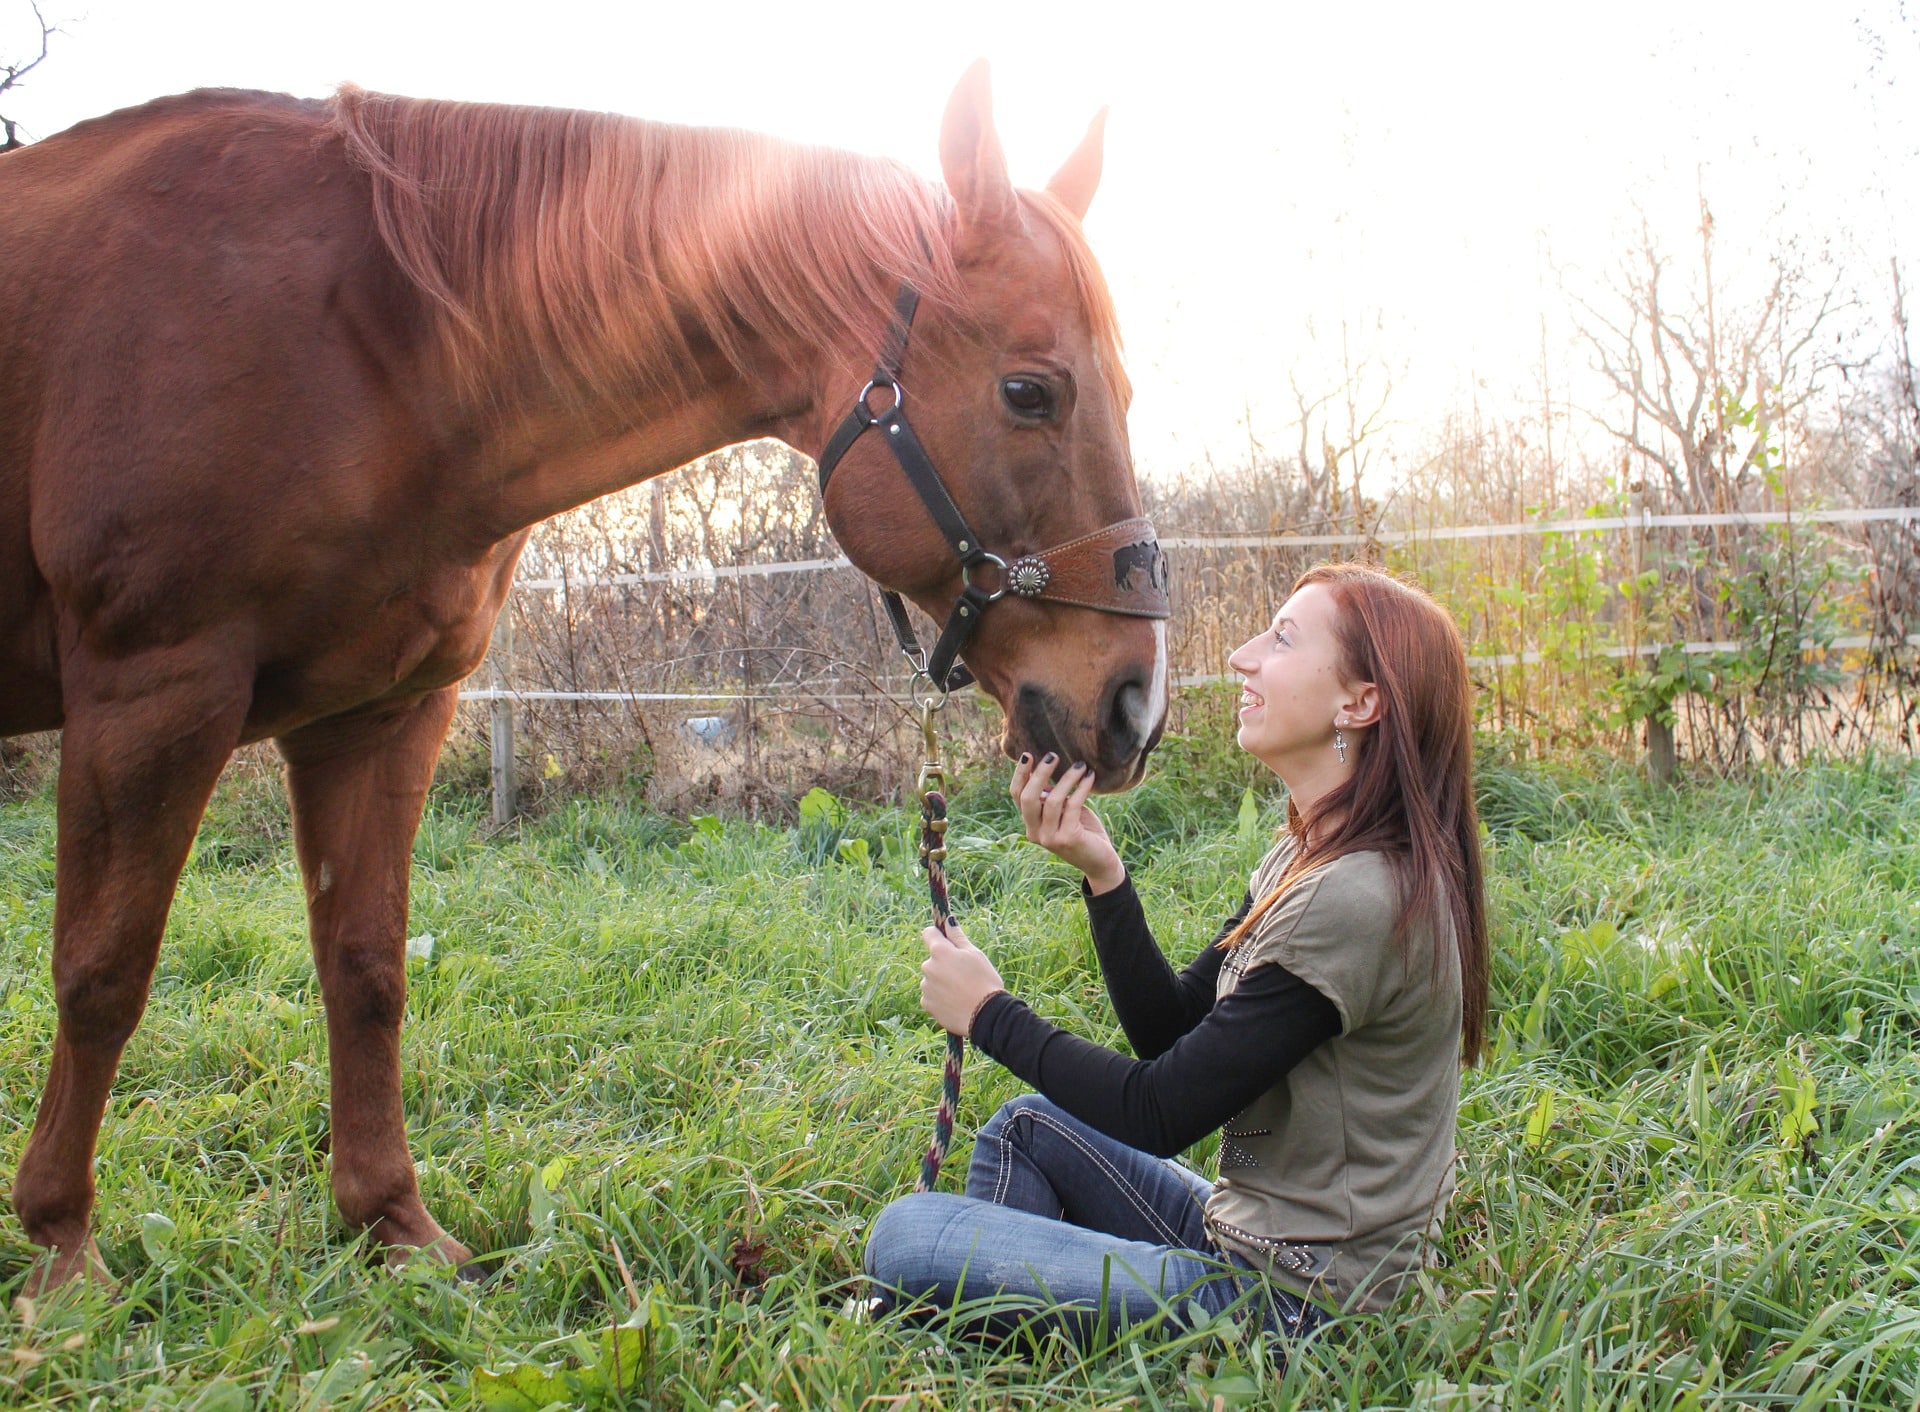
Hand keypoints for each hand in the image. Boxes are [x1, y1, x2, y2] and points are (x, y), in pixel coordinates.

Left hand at [919, 921, 1004, 1034]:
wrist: (986, 1015)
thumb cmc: (984, 980)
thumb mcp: (975, 954)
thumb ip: (958, 937)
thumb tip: (948, 921)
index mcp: (940, 951)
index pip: (928, 933)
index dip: (938, 935)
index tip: (947, 941)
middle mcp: (928, 967)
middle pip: (932, 959)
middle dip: (943, 963)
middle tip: (964, 973)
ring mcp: (926, 987)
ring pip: (932, 979)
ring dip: (941, 981)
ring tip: (962, 990)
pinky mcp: (927, 1004)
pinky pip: (931, 996)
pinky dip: (940, 997)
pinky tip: (956, 1001)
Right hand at [1011, 754, 1124, 892]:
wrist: (1100, 862)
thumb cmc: (1082, 831)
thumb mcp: (1064, 811)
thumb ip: (1052, 797)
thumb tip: (1046, 768)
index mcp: (1030, 824)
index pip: (1017, 796)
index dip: (1020, 775)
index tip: (1028, 754)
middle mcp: (1035, 833)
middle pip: (1028, 798)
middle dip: (1039, 773)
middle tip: (1053, 755)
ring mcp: (1050, 838)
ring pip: (1052, 800)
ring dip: (1067, 778)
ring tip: (1081, 765)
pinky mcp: (1068, 838)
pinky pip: (1072, 805)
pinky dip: (1081, 788)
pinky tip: (1090, 777)